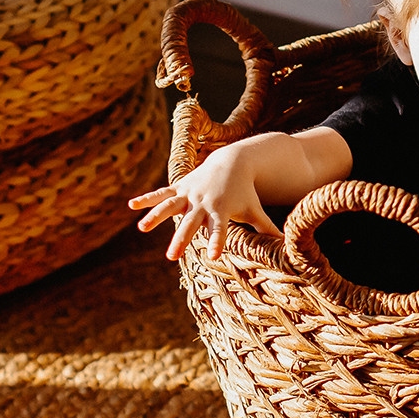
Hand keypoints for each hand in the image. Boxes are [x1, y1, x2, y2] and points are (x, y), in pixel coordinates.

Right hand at [128, 143, 279, 261]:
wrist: (234, 161)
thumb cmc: (246, 191)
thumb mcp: (255, 209)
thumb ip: (266, 228)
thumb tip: (288, 246)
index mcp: (222, 210)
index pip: (220, 230)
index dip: (218, 242)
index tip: (215, 257)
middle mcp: (203, 202)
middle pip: (191, 223)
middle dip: (181, 238)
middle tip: (172, 257)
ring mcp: (190, 193)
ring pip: (170, 205)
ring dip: (155, 215)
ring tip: (141, 228)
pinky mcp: (181, 187)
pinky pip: (162, 193)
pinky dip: (147, 199)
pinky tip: (131, 206)